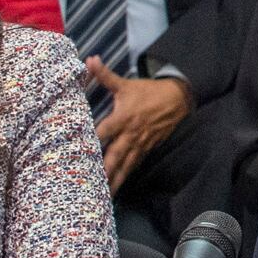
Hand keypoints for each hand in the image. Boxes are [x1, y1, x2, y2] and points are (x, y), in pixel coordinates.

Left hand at [90, 60, 190, 189]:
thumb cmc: (147, 91)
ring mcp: (140, 143)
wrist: (178, 98)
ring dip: (114, 180)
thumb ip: (105, 75)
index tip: (79, 153)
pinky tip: (117, 190)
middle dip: (104, 171)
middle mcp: (130, 134)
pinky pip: (133, 165)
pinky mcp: (146, 148)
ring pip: (125, 165)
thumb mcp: (126, 83)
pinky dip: (125, 177)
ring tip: (103, 197)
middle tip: (92, 186)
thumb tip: (89, 60)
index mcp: (123, 117)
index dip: (92, 142)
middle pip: (114, 155)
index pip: (104, 132)